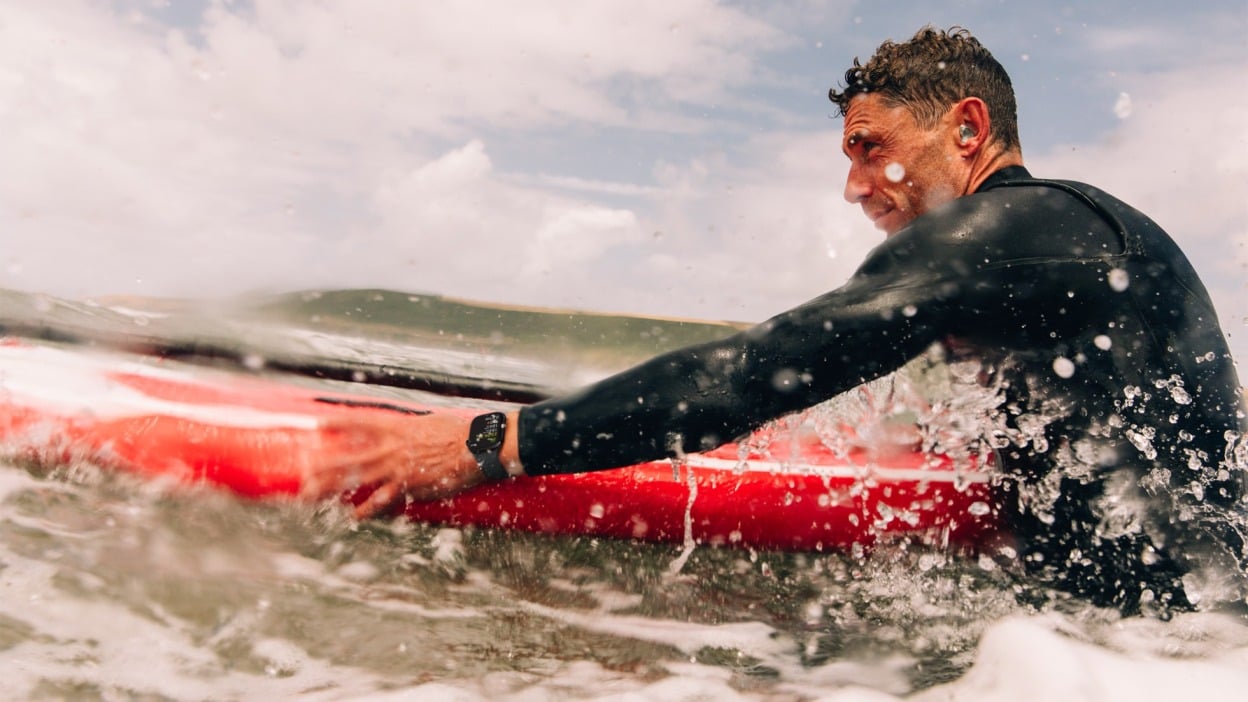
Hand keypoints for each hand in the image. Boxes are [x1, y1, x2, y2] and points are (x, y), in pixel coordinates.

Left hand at [302, 411, 485, 518]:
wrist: (478, 447)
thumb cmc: (460, 432)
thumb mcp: (431, 423)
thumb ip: (413, 429)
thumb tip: (406, 432)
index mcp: (398, 428)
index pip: (360, 423)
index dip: (338, 424)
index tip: (317, 426)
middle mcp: (392, 448)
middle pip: (349, 457)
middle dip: (323, 466)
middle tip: (303, 474)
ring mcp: (398, 468)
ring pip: (357, 479)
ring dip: (332, 488)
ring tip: (312, 495)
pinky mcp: (410, 486)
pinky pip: (382, 500)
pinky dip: (367, 509)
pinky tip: (353, 516)